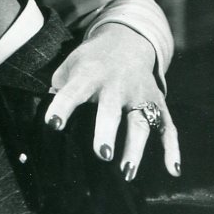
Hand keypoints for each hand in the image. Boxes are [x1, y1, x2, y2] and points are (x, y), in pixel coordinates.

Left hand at [45, 22, 180, 178]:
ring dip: (135, 148)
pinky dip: (172, 148)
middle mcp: (116, 84)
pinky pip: (168, 127)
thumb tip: (41, 118)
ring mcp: (139, 94)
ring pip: (140, 122)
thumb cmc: (90, 61)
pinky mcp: (156, 103)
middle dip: (106, 130)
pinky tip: (172, 169)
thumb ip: (58, 89)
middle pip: (111, 109)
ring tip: (127, 173)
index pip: (73, 91)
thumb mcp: (69, 66)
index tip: (52, 123)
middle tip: (102, 154)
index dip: (62, 106)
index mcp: (89, 74)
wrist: (126, 40)